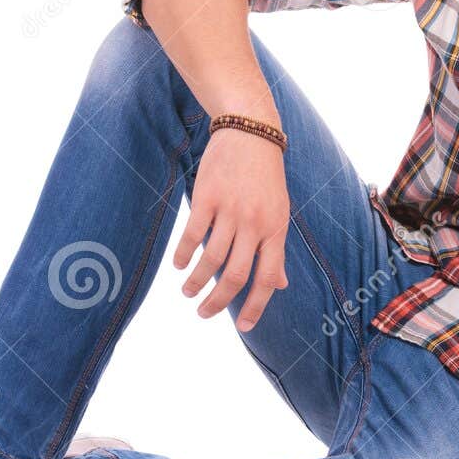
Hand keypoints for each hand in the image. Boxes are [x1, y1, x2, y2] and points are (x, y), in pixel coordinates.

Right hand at [173, 127, 288, 329]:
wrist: (250, 131)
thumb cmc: (265, 176)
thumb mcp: (279, 211)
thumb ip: (276, 249)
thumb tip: (280, 285)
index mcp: (276, 229)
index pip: (267, 278)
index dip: (256, 306)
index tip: (245, 327)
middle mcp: (255, 223)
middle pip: (236, 274)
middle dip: (219, 301)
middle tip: (204, 313)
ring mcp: (231, 209)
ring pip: (212, 258)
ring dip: (198, 281)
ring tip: (188, 292)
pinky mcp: (208, 196)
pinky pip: (193, 233)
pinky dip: (184, 254)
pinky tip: (179, 265)